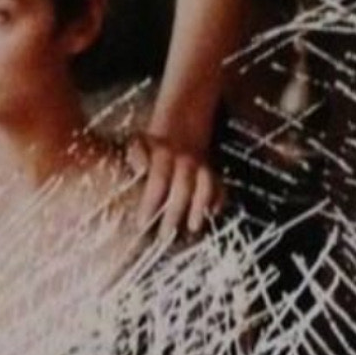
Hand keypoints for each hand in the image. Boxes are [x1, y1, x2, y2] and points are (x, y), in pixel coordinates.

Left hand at [123, 128, 222, 242]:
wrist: (185, 119)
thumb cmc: (156, 140)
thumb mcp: (141, 140)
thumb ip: (136, 153)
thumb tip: (139, 168)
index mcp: (164, 153)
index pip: (159, 179)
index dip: (151, 201)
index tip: (141, 222)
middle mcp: (186, 160)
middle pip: (183, 188)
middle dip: (174, 213)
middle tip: (164, 235)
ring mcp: (202, 165)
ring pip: (205, 186)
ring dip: (199, 207)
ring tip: (192, 227)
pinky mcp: (212, 170)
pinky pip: (219, 185)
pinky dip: (218, 199)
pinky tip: (212, 213)